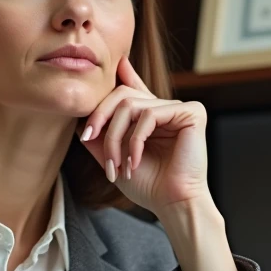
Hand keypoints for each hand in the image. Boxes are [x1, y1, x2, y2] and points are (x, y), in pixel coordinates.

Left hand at [79, 56, 210, 216]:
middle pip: (121, 94)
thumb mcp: (113, 158)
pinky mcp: (192, 112)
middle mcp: (165, 108)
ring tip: (117, 165)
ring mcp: (179, 108)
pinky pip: (149, 115)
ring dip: (115, 137)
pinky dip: (136, 140)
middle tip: (88, 139)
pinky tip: (134, 161)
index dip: (119, 73)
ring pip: (130, 105)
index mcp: (150, 116)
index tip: (108, 66)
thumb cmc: (148, 186)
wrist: (172, 204)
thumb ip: (98, 138)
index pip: (131, 86)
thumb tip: (78, 121)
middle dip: (99, 117)